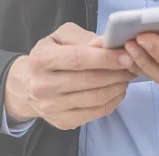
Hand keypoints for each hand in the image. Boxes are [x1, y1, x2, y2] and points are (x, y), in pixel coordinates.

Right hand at [4, 23, 136, 130]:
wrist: (27, 86)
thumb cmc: (48, 55)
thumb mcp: (59, 37)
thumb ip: (83, 37)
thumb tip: (105, 43)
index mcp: (41, 59)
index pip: (78, 59)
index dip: (104, 58)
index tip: (125, 55)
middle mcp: (44, 85)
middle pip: (89, 80)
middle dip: (116, 72)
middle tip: (131, 65)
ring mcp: (53, 107)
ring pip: (95, 98)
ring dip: (117, 87)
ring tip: (126, 76)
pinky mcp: (63, 122)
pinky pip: (95, 113)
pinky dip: (112, 101)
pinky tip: (117, 90)